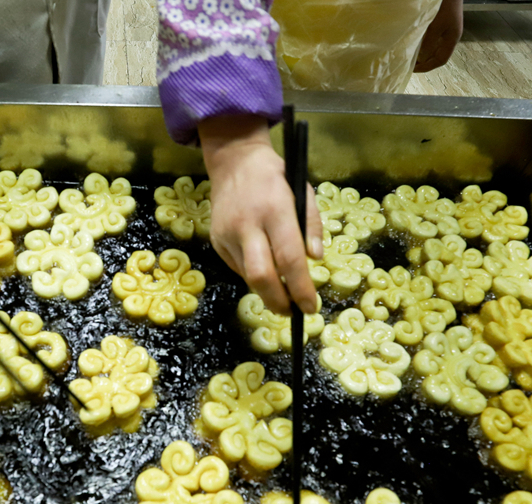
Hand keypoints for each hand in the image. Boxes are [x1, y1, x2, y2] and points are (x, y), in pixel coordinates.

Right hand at [199, 114, 322, 315]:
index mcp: (275, 210)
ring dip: (267, 290)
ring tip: (282, 292)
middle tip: (292, 312)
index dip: (301, 288)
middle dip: (278, 301)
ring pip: (248, 276)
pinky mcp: (216, 240)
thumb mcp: (303, 191)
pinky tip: (263, 265)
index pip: (289, 258)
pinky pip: (238, 267)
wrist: (234, 162)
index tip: (311, 306)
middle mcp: (247, 224)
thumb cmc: (275, 177)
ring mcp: (227, 234)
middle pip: (261, 276)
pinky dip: (254, 274)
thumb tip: (315, 259)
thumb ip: (312, 226)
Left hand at [415, 0, 462, 72]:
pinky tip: (413, 43)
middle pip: (437, 55)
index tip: (414, 70)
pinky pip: (430, 38)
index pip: (441, 60)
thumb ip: (430, 42)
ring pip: (433, 47)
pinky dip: (421, 43)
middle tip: (409, 65)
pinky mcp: (439, 23)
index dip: (428, 67)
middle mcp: (449, 36)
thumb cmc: (445, 5)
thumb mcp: (436, 25)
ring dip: (422, 53)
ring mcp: (444, 29)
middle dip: (424, 62)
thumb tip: (422, 59)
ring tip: (409, 56)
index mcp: (452, 38)